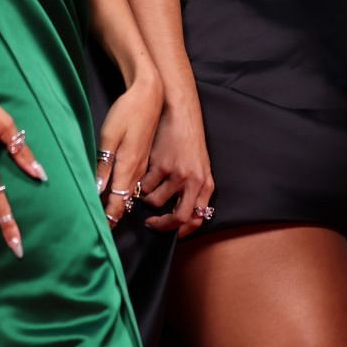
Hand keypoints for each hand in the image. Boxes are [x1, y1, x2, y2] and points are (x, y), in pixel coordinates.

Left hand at [96, 74, 162, 228]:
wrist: (150, 95)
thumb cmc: (127, 112)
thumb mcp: (109, 136)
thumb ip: (104, 165)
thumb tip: (97, 190)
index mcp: (128, 167)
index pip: (118, 202)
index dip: (109, 219)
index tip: (99, 232)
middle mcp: (138, 171)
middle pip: (126, 202)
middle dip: (114, 217)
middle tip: (100, 231)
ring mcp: (143, 166)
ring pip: (132, 195)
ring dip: (120, 207)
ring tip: (106, 219)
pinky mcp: (144, 159)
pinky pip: (135, 184)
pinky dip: (126, 195)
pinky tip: (117, 196)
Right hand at [140, 99, 215, 236]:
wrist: (180, 113)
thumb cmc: (188, 139)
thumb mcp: (199, 166)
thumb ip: (194, 189)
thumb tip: (182, 216)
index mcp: (206, 184)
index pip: (197, 218)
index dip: (183, 230)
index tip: (172, 232)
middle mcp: (194, 181)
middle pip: (178, 218)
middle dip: (162, 225)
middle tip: (151, 223)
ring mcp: (177, 173)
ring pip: (155, 201)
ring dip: (147, 199)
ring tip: (145, 189)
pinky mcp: (161, 165)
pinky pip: (145, 186)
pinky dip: (140, 184)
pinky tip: (143, 175)